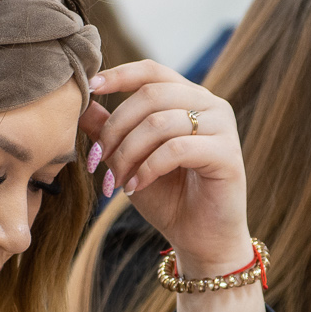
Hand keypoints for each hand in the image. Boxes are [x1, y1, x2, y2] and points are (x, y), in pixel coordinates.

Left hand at [83, 61, 261, 311]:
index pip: (153, 71)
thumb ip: (111, 129)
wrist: (199, 239)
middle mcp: (211, 105)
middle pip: (151, 95)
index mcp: (189, 98)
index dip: (120, 74)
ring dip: (128, 152)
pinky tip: (135, 187)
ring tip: (116, 179)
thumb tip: (82, 103)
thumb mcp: (130, 159)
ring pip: (161, 122)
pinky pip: (177, 149)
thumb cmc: (167, 197)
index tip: (92, 87)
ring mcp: (223, 127)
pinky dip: (147, 168)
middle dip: (116, 128)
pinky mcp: (228, 154)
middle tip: (98, 159)